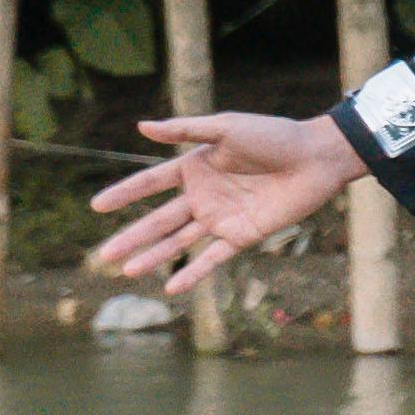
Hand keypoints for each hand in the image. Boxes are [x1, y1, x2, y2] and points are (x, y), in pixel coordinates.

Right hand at [89, 109, 364, 296]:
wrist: (318, 157)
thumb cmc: (275, 135)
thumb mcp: (227, 128)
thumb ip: (186, 131)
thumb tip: (141, 126)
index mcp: (196, 167)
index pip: (151, 183)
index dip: (125, 194)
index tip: (96, 206)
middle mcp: (204, 195)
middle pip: (160, 220)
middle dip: (131, 237)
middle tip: (102, 256)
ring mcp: (222, 217)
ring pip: (180, 241)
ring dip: (154, 256)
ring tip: (125, 271)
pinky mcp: (244, 234)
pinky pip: (214, 257)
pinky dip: (193, 273)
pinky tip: (171, 287)